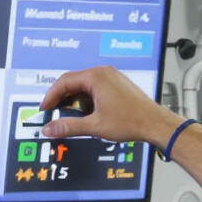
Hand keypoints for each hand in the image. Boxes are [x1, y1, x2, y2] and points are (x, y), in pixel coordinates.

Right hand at [38, 65, 179, 147]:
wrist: (155, 124)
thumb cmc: (132, 121)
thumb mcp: (94, 126)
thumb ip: (68, 127)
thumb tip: (50, 129)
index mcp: (96, 76)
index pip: (64, 82)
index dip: (51, 96)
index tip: (45, 109)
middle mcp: (104, 73)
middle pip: (73, 82)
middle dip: (62, 99)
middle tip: (54, 114)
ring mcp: (112, 78)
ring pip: (84, 86)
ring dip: (75, 101)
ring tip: (72, 117)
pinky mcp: (117, 85)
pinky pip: (95, 89)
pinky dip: (86, 100)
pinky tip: (88, 114)